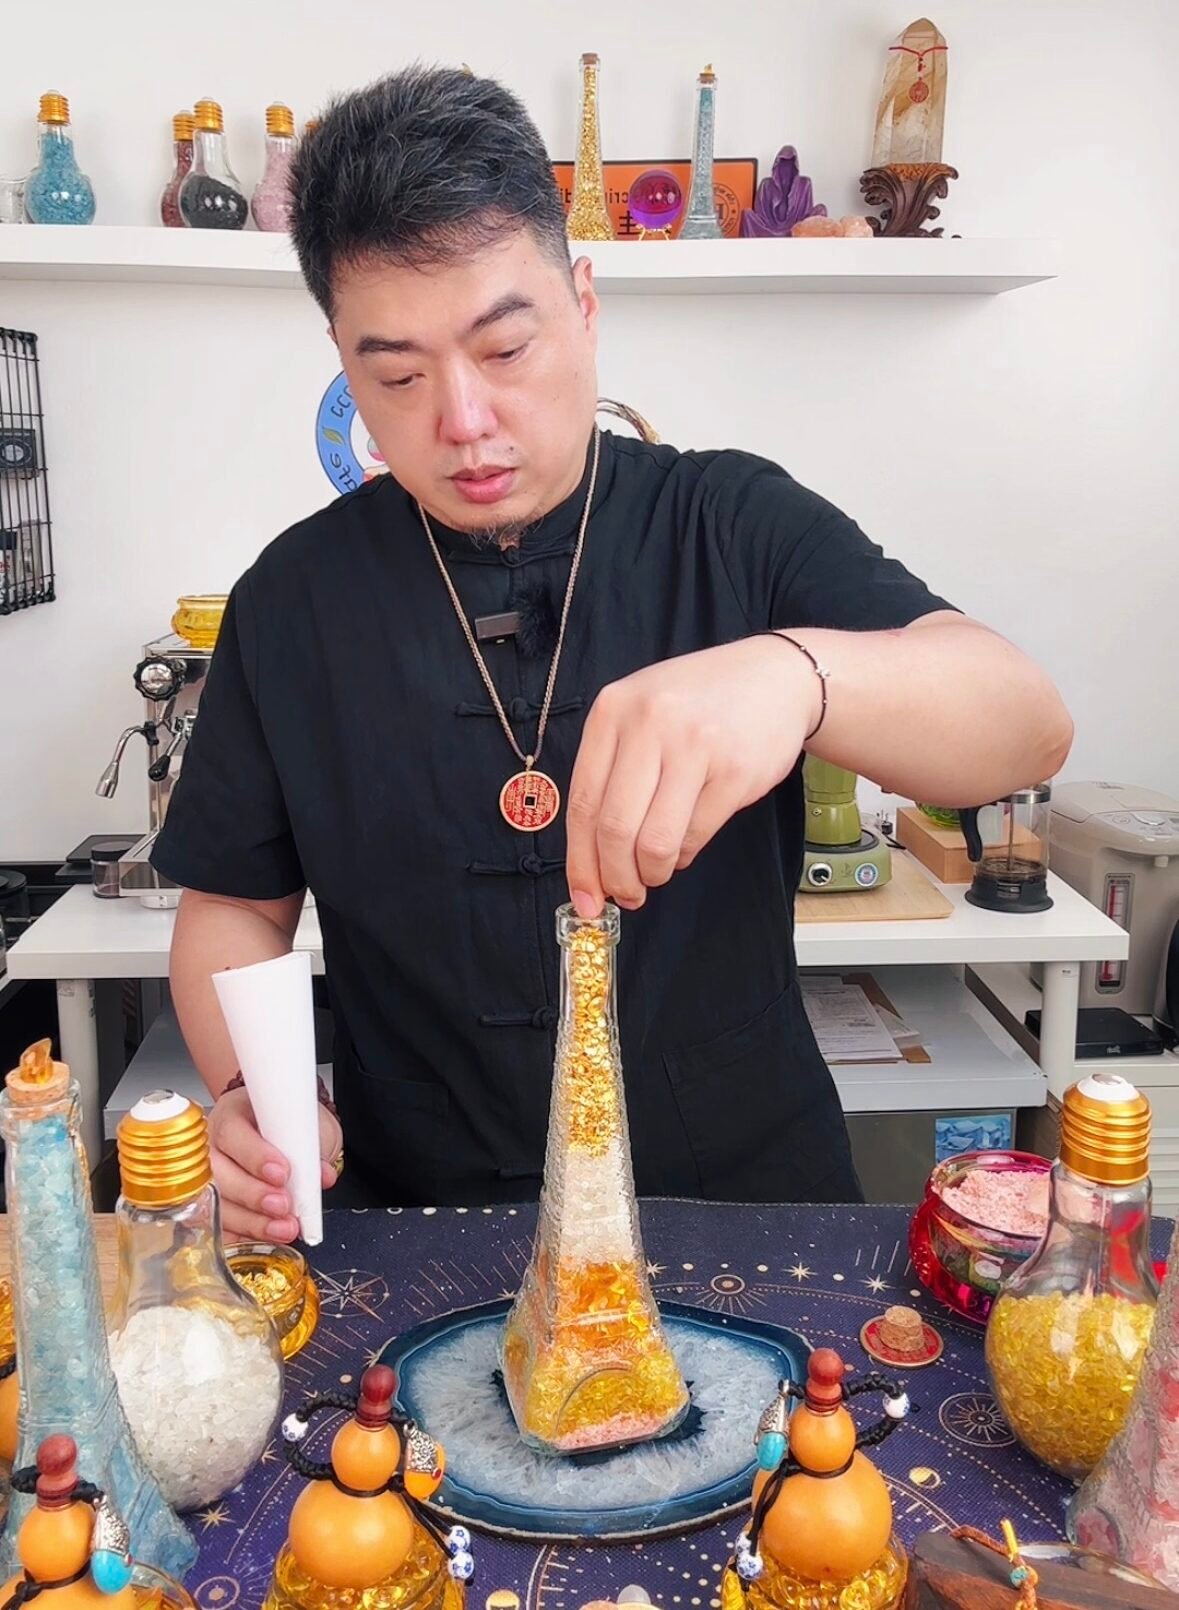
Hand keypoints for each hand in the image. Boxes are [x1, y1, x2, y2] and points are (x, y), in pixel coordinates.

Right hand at [208, 1086, 343, 1243]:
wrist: (288, 1132)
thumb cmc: (292, 1123)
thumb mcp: (308, 1124)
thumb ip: (312, 1147)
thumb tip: (321, 1175)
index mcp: (234, 1112)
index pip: (232, 1133)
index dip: (255, 1156)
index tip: (282, 1173)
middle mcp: (213, 1145)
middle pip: (218, 1174)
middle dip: (253, 1194)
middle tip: (283, 1205)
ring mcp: (207, 1178)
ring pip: (217, 1204)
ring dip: (253, 1222)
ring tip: (284, 1228)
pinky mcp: (211, 1207)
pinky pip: (220, 1227)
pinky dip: (244, 1236)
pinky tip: (265, 1238)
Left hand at [566, 635, 818, 914]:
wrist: (775, 676)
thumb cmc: (700, 703)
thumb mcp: (641, 713)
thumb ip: (612, 771)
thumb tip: (593, 857)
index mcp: (613, 710)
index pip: (582, 802)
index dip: (580, 860)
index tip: (584, 896)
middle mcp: (649, 724)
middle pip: (615, 829)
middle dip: (616, 877)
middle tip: (625, 895)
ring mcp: (694, 746)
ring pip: (655, 841)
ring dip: (652, 872)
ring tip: (656, 872)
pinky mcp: (735, 771)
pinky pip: (696, 836)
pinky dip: (684, 855)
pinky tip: (684, 846)